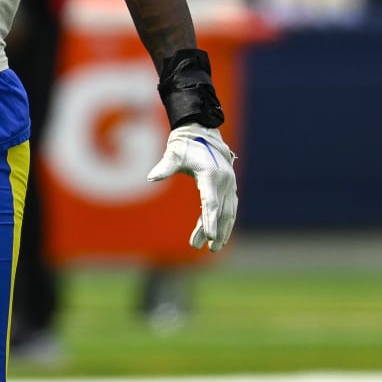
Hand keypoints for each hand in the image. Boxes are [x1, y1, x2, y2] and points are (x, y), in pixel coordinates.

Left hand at [146, 123, 237, 250]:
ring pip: (228, 212)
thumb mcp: (174, 153)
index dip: (209, 222)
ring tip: (213, 247)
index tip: (208, 237)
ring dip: (222, 229)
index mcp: (210, 174)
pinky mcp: (229, 186)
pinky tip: (217, 233)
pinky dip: (224, 221)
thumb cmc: (185, 144)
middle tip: (209, 248)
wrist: (202, 132)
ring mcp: (229, 184)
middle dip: (216, 231)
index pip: (211, 203)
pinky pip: (228, 207)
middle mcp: (224, 181)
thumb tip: (151, 177)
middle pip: (221, 211)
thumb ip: (165, 167)